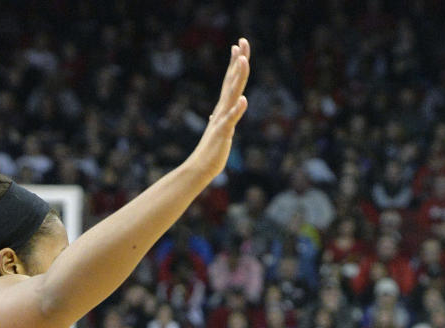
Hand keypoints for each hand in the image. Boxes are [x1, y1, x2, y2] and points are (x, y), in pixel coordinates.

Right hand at [189, 39, 250, 182]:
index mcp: (223, 108)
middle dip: (239, 61)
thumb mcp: (218, 131)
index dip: (235, 63)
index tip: (238, 45)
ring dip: (238, 77)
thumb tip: (214, 116)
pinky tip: (243, 100)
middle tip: (242, 41)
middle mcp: (222, 109)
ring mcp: (222, 119)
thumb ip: (218, 121)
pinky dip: (237, 110)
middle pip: (232, 81)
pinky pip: (231, 120)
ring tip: (243, 60)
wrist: (200, 169)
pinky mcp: (223, 133)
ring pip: (232, 95)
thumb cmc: (210, 151)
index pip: (230, 81)